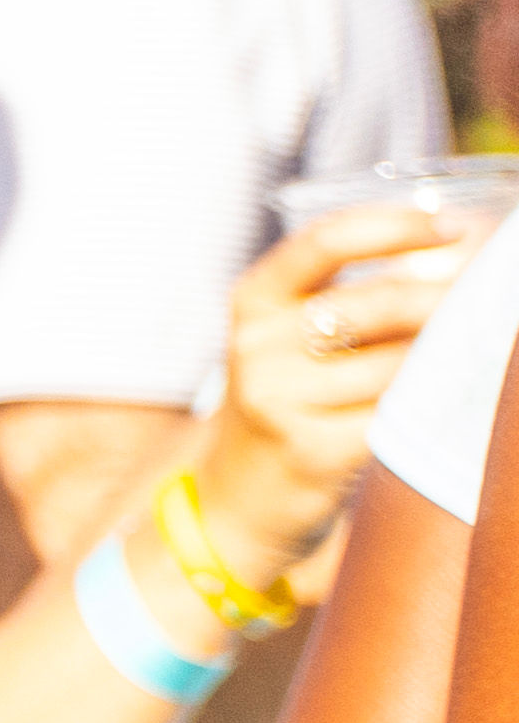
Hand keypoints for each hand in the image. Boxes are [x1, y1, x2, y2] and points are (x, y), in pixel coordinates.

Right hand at [178, 201, 459, 594]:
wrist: (238, 496)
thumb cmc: (289, 400)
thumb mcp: (292, 337)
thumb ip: (354, 294)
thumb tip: (452, 252)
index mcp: (253, 301)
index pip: (326, 242)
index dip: (395, 227)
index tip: (452, 226)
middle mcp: (257, 345)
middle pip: (376, 304)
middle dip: (443, 298)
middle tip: (484, 298)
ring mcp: (279, 400)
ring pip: (396, 363)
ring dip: (442, 356)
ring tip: (464, 352)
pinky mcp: (311, 449)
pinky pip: (395, 413)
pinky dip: (429, 403)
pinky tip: (442, 398)